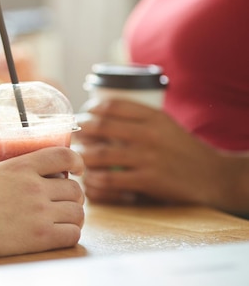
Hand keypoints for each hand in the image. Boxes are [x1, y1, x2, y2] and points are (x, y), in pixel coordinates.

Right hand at [0, 147, 84, 261]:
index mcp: (21, 166)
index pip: (63, 155)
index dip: (76, 162)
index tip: (77, 170)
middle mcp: (35, 187)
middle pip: (75, 189)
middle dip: (73, 197)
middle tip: (65, 203)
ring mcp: (40, 212)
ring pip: (78, 213)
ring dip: (73, 217)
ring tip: (63, 221)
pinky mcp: (41, 237)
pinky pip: (72, 234)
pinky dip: (70, 235)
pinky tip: (59, 236)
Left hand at [78, 99, 223, 206]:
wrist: (212, 175)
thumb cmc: (182, 148)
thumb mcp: (166, 123)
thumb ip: (139, 116)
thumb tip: (101, 109)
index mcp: (153, 116)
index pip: (113, 105)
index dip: (91, 109)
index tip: (83, 114)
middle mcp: (149, 134)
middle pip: (101, 127)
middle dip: (80, 131)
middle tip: (72, 136)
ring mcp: (148, 157)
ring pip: (101, 154)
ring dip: (83, 156)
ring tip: (76, 157)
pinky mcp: (148, 180)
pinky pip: (111, 179)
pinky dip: (95, 179)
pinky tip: (89, 178)